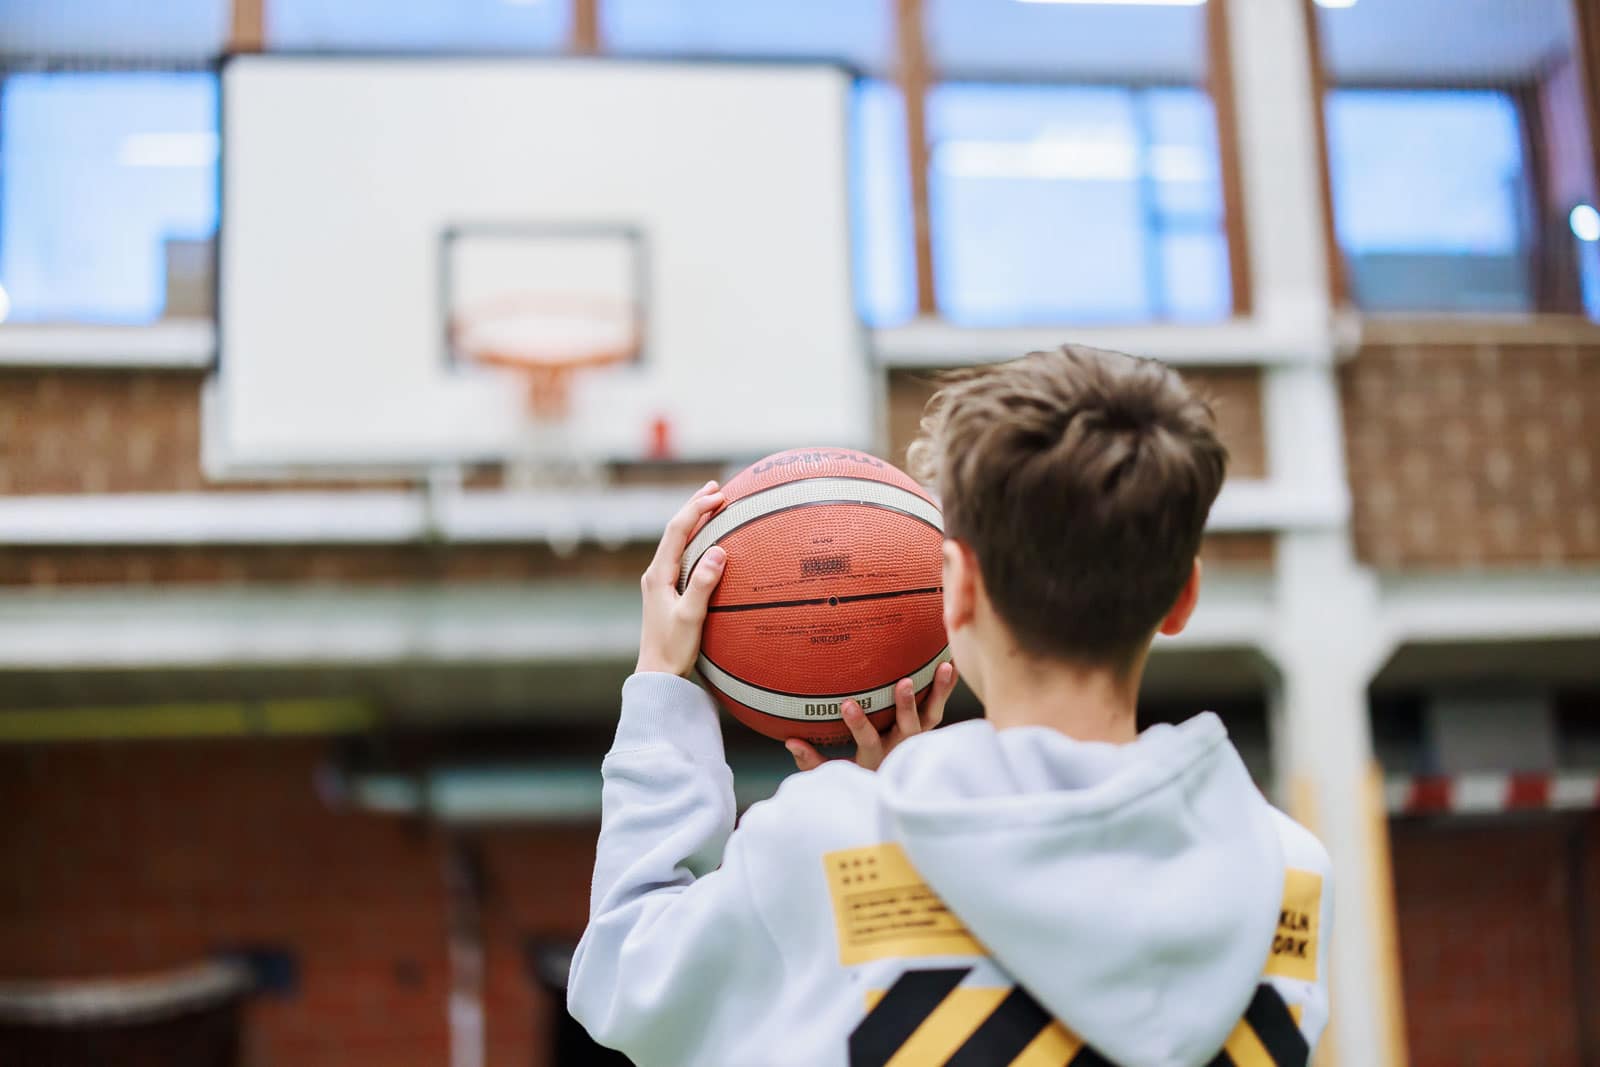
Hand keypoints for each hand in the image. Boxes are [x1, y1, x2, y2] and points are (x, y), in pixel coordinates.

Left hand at [636, 481, 726, 676]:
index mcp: (658, 575)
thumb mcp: (691, 617)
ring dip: (694, 520)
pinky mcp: (666, 591)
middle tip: (715, 486)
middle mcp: (655, 573)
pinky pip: (681, 555)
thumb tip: (718, 551)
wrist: (657, 674)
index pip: (677, 531)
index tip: (719, 495)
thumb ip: (703, 584)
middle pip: (675, 530)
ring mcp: (659, 582)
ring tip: (711, 503)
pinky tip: (707, 541)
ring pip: (677, 541)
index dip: (697, 509)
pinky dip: (695, 539)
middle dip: (694, 506)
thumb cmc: (673, 649)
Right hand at [786, 661, 957, 772]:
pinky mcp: (929, 729)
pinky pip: (940, 707)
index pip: (866, 739)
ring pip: (931, 716)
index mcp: (875, 756)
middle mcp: (900, 747)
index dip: (857, 723)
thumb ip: (812, 761)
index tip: (846, 704)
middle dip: (905, 706)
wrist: (898, 791)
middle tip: (903, 683)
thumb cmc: (860, 777)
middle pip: (907, 727)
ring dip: (937, 692)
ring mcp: (918, 738)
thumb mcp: (834, 774)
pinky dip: (947, 688)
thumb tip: (790, 741)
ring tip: (944, 668)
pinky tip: (952, 662)